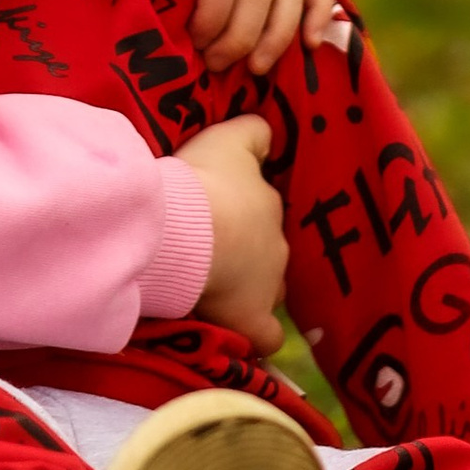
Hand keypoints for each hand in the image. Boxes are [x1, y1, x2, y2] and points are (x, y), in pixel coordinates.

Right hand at [176, 117, 286, 348]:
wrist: (193, 230)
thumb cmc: (204, 181)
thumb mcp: (227, 140)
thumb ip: (252, 134)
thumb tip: (267, 134)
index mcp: (267, 204)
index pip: (263, 212)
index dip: (243, 217)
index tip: (222, 220)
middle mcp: (276, 244)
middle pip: (267, 252)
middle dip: (246, 254)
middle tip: (211, 254)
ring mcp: (268, 285)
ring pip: (267, 290)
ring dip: (247, 291)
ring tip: (216, 292)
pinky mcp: (252, 319)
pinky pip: (265, 335)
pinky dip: (255, 335)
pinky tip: (239, 333)